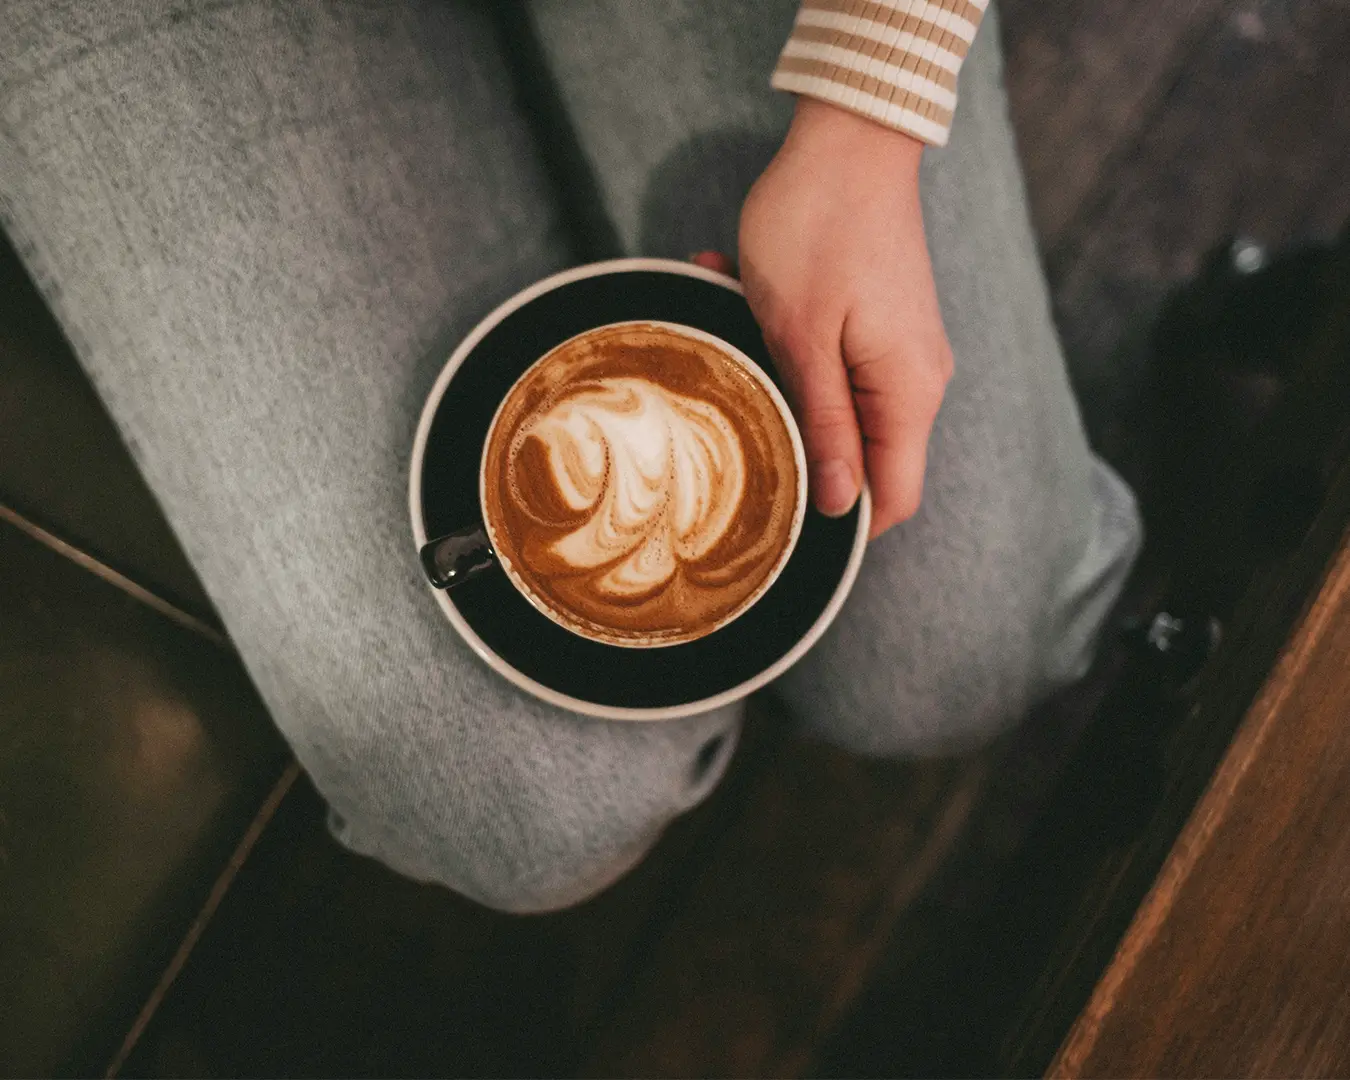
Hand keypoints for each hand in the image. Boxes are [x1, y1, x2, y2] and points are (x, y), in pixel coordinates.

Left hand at [734, 97, 953, 538]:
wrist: (850, 135)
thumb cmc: (817, 228)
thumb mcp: (801, 337)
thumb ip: (823, 427)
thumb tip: (841, 505)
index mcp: (909, 392)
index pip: (895, 498)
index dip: (844, 524)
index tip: (781, 519)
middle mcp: (917, 379)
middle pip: (864, 456)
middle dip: (795, 440)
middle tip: (735, 407)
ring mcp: (901, 349)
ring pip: (837, 405)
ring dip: (778, 379)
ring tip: (731, 322)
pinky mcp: (880, 324)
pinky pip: (833, 361)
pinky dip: (786, 343)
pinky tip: (738, 292)